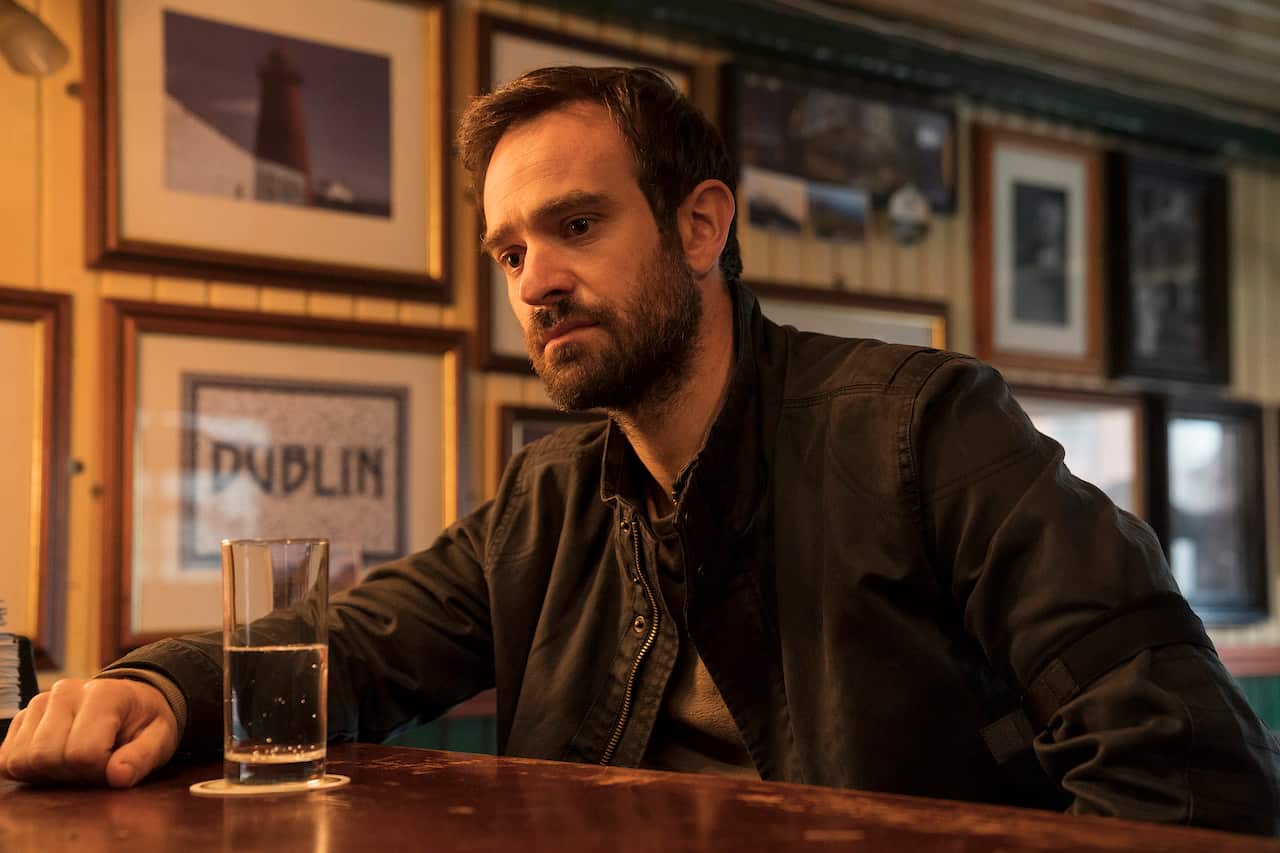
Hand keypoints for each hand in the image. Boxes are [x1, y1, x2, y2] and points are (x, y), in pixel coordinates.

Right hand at [0, 678, 178, 786]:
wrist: (129, 702)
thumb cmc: (144, 723)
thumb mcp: (161, 739)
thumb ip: (143, 758)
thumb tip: (118, 776)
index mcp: (105, 694)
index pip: (82, 753)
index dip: (98, 772)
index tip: (114, 764)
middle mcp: (66, 692)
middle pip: (46, 757)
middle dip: (72, 774)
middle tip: (95, 766)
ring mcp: (39, 703)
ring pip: (21, 760)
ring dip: (49, 774)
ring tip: (77, 763)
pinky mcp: (21, 719)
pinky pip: (7, 760)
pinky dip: (29, 771)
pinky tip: (56, 762)